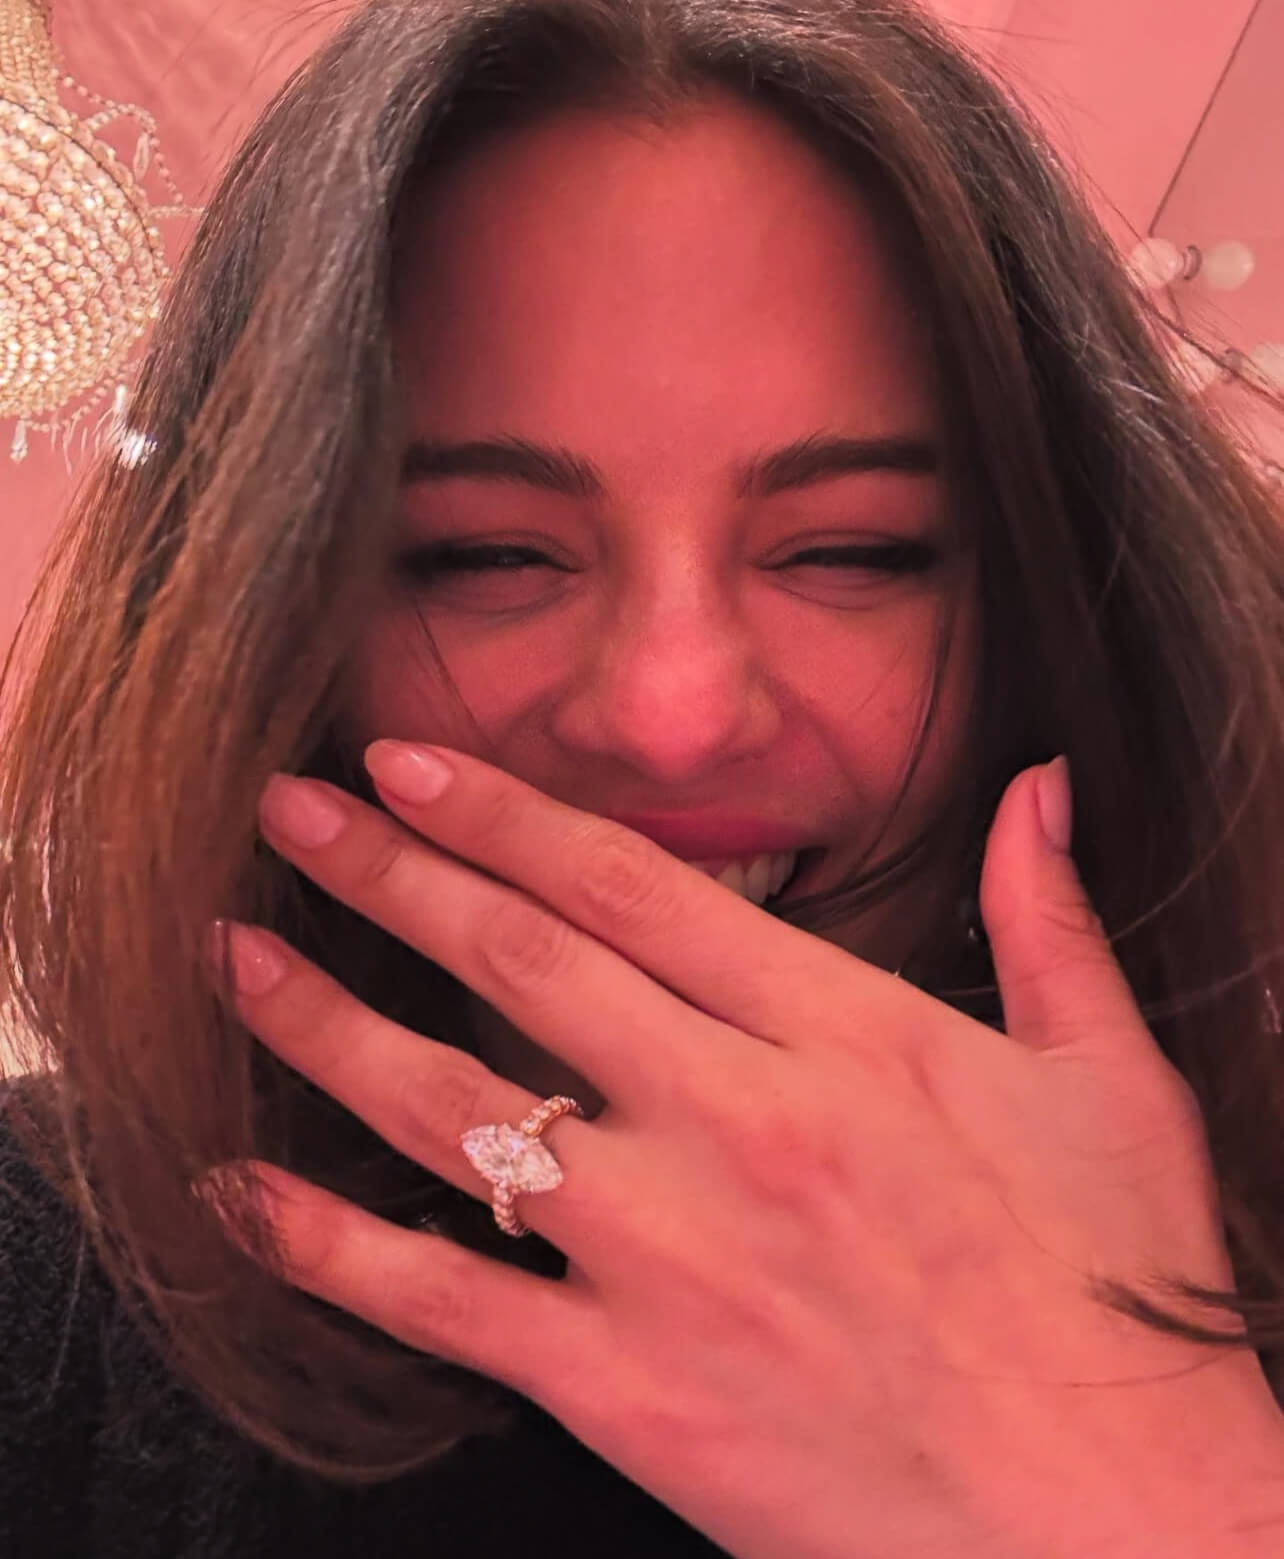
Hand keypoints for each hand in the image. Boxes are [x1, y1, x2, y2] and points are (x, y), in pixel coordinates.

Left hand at [213, 744, 1283, 1558]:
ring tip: (236, 951)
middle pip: (517, 963)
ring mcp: (667, 1258)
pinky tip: (241, 1190)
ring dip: (326, 1020)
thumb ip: (1053, 921)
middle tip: (290, 811)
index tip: (410, 767)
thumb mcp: (1113, 1085)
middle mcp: (734, 1125)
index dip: (503, 815)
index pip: (632, 889)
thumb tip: (1040, 789)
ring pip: (452, 1108)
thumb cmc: (1115, 1299)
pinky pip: (441, 1303)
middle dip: (388, 872)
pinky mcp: (625, 1389)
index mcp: (842, 1038)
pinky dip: (327, 1244)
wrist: (1115, 1526)